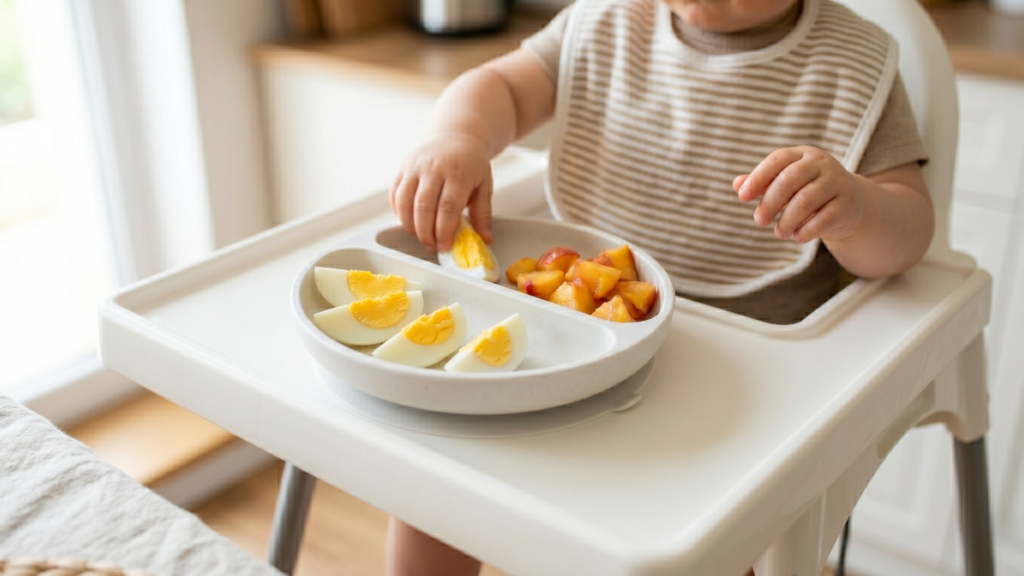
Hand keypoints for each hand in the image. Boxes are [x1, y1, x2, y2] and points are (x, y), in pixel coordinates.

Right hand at [390, 134, 493, 250]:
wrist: (454, 136)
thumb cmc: (470, 164)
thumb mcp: (484, 185)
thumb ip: (483, 213)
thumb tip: (485, 239)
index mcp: (458, 172)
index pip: (448, 207)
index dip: (444, 231)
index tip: (444, 246)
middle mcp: (433, 168)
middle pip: (423, 207)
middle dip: (425, 232)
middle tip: (432, 246)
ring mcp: (414, 167)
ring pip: (404, 202)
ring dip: (410, 225)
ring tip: (421, 236)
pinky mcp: (402, 169)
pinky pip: (394, 196)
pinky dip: (400, 214)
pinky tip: (410, 222)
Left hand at [734, 146, 866, 243]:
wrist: (849, 203)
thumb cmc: (807, 191)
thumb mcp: (785, 184)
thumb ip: (761, 183)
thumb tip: (737, 184)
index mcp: (802, 154)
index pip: (777, 160)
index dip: (758, 178)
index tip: (742, 198)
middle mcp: (821, 164)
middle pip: (789, 180)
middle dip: (770, 203)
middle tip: (759, 222)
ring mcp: (837, 182)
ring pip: (805, 200)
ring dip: (787, 220)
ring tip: (779, 233)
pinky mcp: (847, 203)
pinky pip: (823, 218)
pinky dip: (806, 230)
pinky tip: (797, 236)